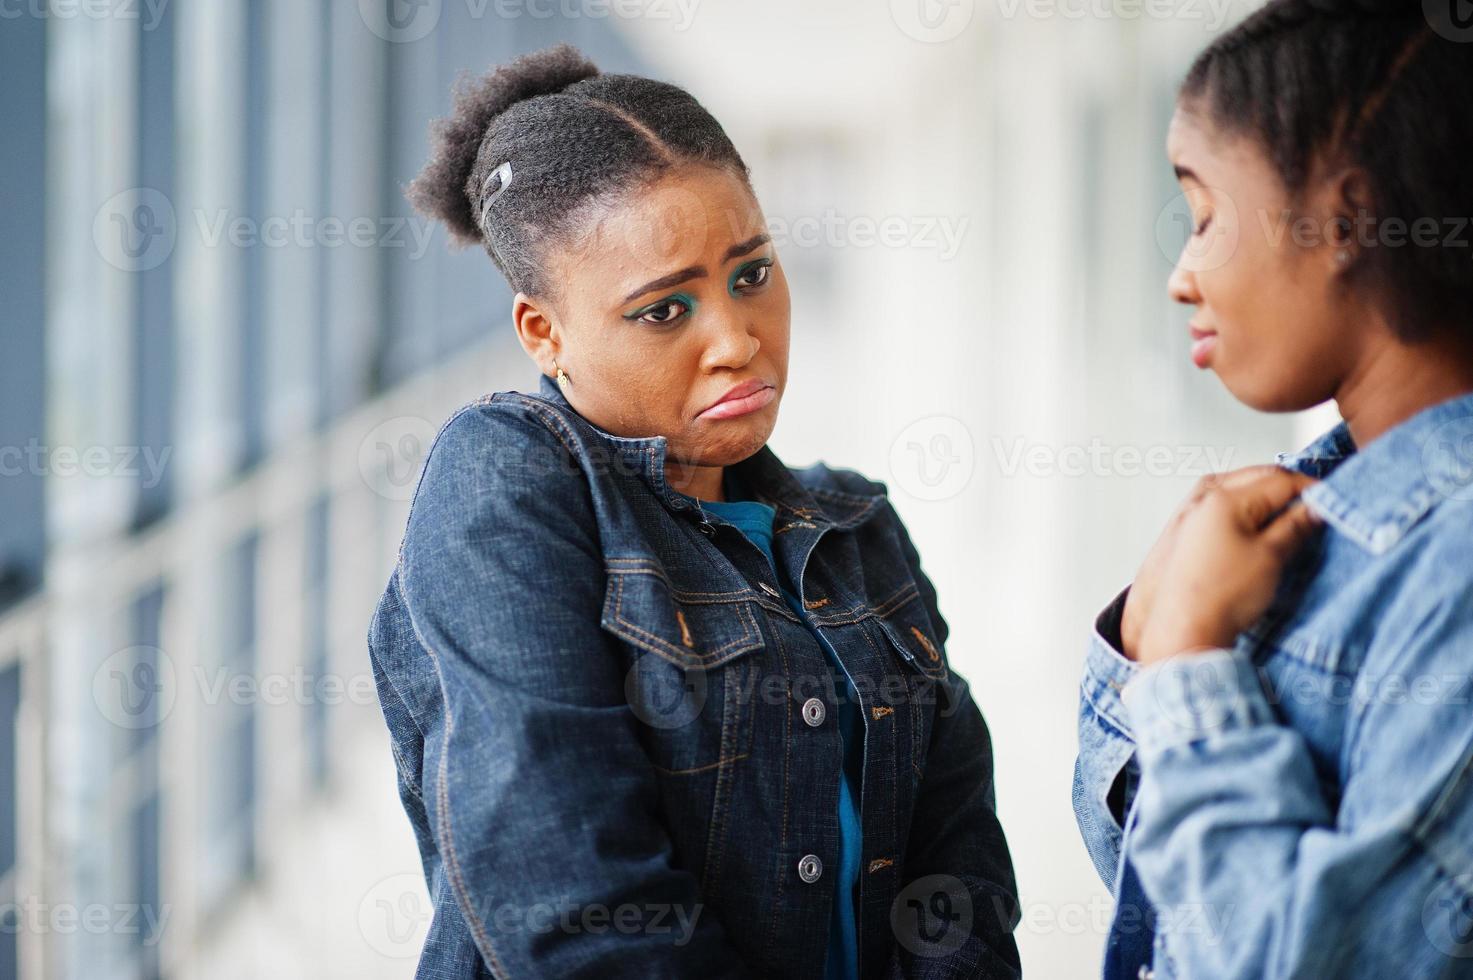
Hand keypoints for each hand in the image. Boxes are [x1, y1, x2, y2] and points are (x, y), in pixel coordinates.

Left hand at [1123, 466, 1320, 664]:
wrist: (1185, 628)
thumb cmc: (1223, 595)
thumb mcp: (1270, 557)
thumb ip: (1295, 526)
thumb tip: (1315, 508)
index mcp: (1224, 500)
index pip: (1278, 480)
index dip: (1309, 488)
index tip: (1330, 500)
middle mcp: (1202, 501)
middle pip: (1254, 478)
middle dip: (1286, 487)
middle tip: (1312, 505)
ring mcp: (1189, 516)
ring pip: (1233, 488)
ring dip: (1261, 494)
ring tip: (1285, 512)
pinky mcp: (1185, 533)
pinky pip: (1216, 505)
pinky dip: (1240, 506)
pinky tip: (1252, 522)